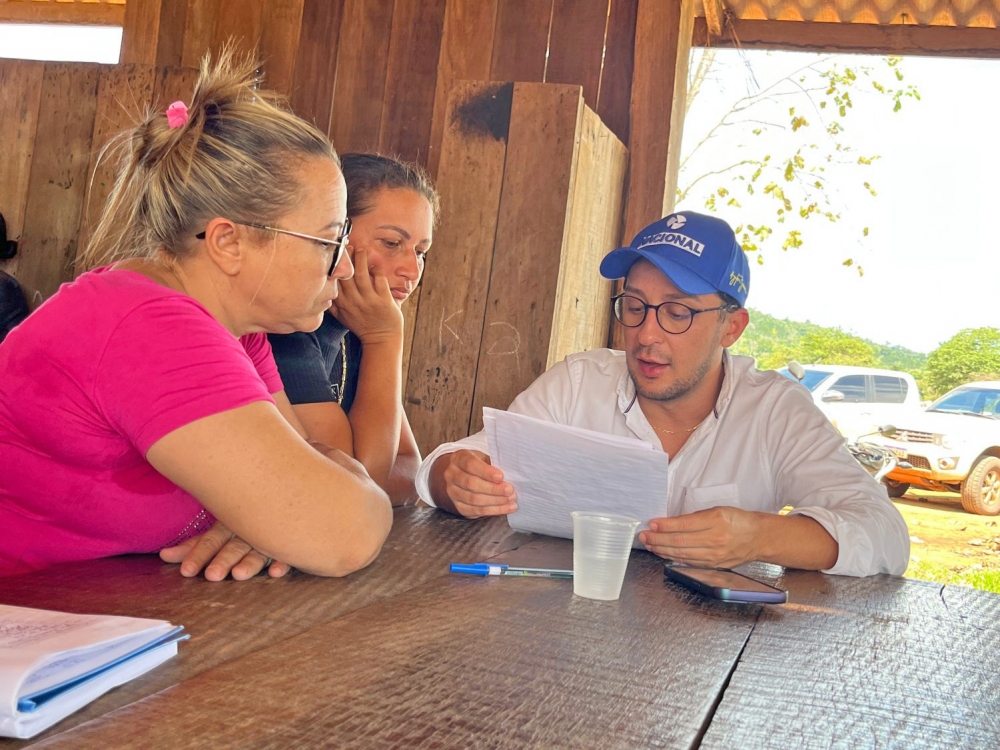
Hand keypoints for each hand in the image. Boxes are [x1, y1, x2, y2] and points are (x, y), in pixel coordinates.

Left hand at [159, 522, 291, 581]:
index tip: (186, 571)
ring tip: (239, 574)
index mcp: (230, 523)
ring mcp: (270, 536)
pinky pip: (288, 552)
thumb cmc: (246, 520)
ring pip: (259, 549)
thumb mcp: (220, 532)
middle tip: (211, 575)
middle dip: (223, 560)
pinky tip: (276, 572)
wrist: (286, 497)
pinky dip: (283, 561)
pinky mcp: (291, 543)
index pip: (211, 540)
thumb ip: (195, 546)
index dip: (199, 554)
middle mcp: (249, 529)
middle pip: (234, 545)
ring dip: (250, 562)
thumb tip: (163, 555)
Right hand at [328, 246, 402, 344]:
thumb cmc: (361, 325)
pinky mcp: (384, 300)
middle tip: (346, 245)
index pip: (333, 282)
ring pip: (362, 275)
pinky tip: (374, 264)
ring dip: (361, 259)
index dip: (333, 266)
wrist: (381, 339)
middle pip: (346, 275)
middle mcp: (353, 302)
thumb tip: (318, 291)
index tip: (333, 254)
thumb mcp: (341, 317)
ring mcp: (369, 301)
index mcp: (342, 304)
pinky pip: (379, 280)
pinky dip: (376, 270)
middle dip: (346, 258)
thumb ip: (331, 304)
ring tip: (360, 249)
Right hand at [440, 450, 516, 517]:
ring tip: (511, 499)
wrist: (464, 475)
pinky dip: (493, 510)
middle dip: (493, 489)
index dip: (486, 472)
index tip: (501, 477)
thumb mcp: (484, 458)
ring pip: (473, 499)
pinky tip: (506, 508)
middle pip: (471, 484)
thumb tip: (510, 475)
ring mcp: (452, 492)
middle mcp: (451, 475)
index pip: (470, 464)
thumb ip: (493, 465)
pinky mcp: (458, 506)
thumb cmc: (479, 465)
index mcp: (458, 458)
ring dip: (495, 501)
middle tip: (510, 490)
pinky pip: (476, 511)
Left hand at [638, 507, 762, 567]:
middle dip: (658, 539)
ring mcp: (714, 555)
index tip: (651, 524)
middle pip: (680, 542)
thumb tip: (671, 523)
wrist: (758, 538)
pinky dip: (673, 558)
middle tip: (644, 536)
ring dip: (662, 550)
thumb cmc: (737, 521)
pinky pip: (689, 562)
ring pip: (682, 554)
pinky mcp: (714, 565)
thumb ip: (696, 518)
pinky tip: (663, 553)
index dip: (665, 526)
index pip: (684, 525)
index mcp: (716, 521)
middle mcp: (715, 539)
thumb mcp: (718, 510)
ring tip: (649, 545)